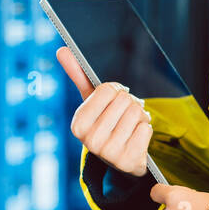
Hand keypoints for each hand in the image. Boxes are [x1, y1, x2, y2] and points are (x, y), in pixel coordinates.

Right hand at [58, 46, 152, 176]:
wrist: (121, 157)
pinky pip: (147, 128)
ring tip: (131, 125)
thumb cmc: (105, 121)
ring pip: (137, 113)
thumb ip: (79, 75)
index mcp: (78, 125)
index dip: (116, 90)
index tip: (114, 98)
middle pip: (125, 100)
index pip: (107, 90)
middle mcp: (91, 141)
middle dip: (130, 103)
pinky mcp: (129, 160)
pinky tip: (137, 137)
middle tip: (124, 114)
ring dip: (140, 115)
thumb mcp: (91, 101)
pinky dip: (146, 128)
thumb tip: (62, 49)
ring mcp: (110, 153)